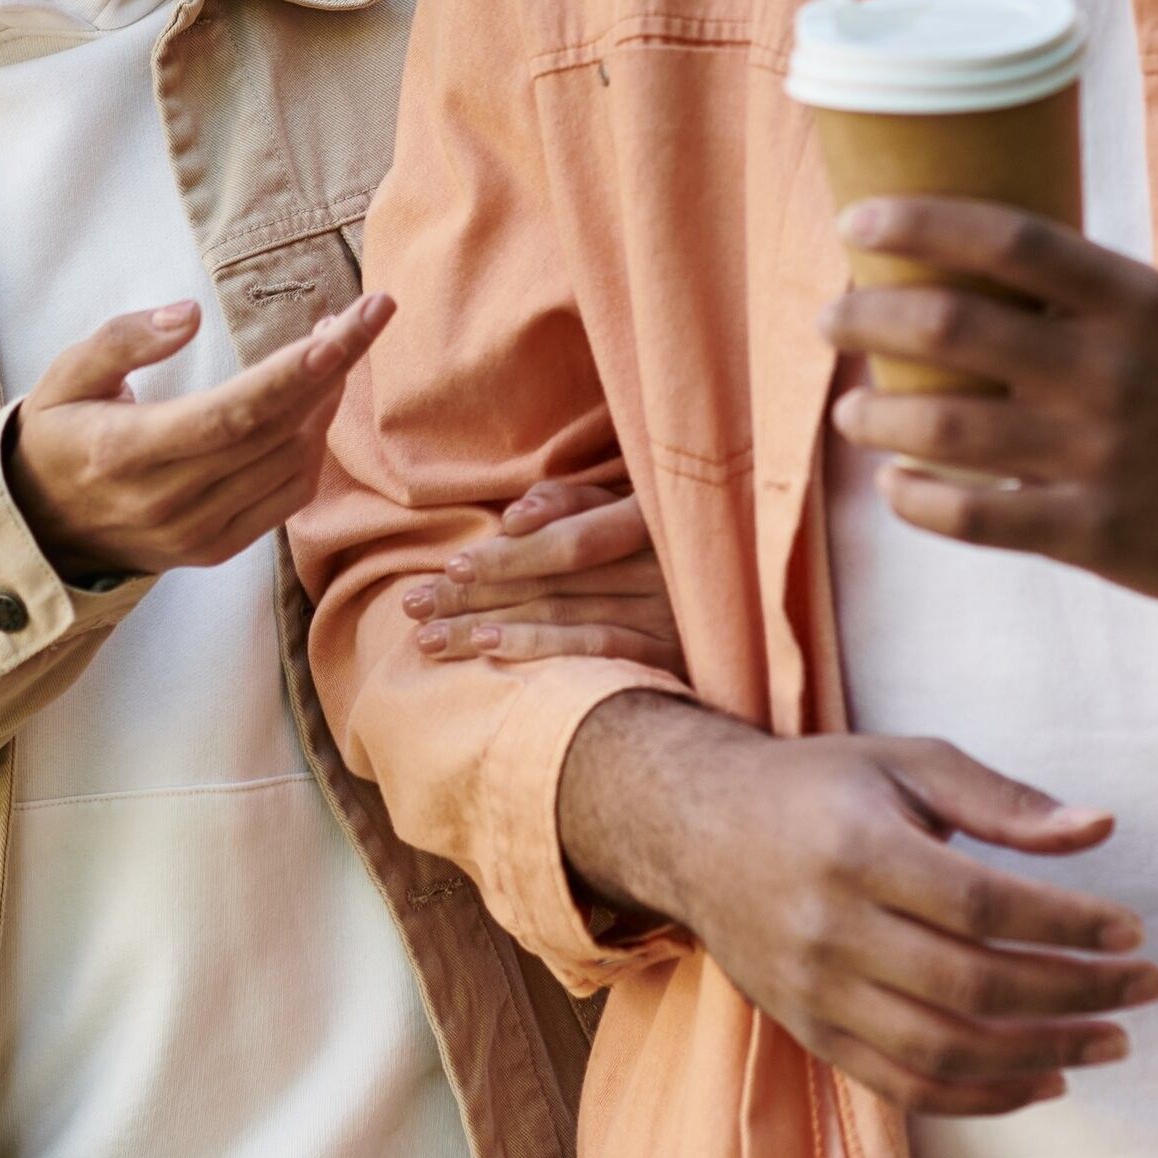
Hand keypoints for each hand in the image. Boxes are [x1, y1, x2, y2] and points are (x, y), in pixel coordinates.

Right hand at [3, 294, 386, 582]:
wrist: (41, 530)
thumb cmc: (58, 437)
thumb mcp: (64, 376)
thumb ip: (123, 339)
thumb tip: (190, 314)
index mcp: (126, 453)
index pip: (232, 414)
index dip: (297, 371)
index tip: (348, 324)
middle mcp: (168, 502)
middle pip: (275, 433)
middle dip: (333, 368)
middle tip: (368, 313)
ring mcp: (197, 534)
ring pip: (291, 464)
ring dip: (327, 401)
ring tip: (338, 344)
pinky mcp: (217, 550)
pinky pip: (288, 497)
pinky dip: (314, 446)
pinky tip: (317, 400)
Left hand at [399, 480, 682, 670]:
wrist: (743, 612)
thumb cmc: (663, 553)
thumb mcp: (627, 509)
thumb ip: (573, 502)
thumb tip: (513, 521)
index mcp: (648, 517)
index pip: (570, 535)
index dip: (509, 552)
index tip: (452, 564)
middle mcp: (659, 563)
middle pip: (551, 577)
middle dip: (476, 590)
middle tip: (415, 604)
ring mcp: (667, 611)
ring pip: (562, 613)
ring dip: (487, 623)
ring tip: (430, 636)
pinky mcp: (670, 655)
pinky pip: (595, 649)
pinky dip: (538, 647)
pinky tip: (489, 649)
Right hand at [553, 695, 1157, 1115]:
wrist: (695, 831)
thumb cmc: (816, 789)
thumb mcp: (903, 763)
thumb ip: (1000, 799)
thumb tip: (1095, 828)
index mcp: (858, 849)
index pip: (982, 907)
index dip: (1066, 926)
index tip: (1131, 932)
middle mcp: (832, 929)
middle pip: (972, 987)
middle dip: (1073, 996)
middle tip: (1141, 990)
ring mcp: (818, 992)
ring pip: (943, 1051)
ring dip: (1040, 1057)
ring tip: (1106, 1043)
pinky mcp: (813, 1033)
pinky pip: (905, 1088)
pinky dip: (981, 1097)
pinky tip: (1042, 1080)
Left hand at [822, 197, 1157, 625]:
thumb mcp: (1151, 311)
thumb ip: (1064, 285)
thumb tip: (939, 243)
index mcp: (1127, 297)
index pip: (1008, 238)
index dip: (920, 222)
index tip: (853, 223)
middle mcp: (1111, 368)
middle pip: (953, 327)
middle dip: (868, 318)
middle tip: (832, 320)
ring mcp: (1102, 453)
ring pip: (948, 428)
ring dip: (876, 417)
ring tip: (851, 414)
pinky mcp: (1095, 532)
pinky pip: (976, 516)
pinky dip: (916, 501)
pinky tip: (894, 487)